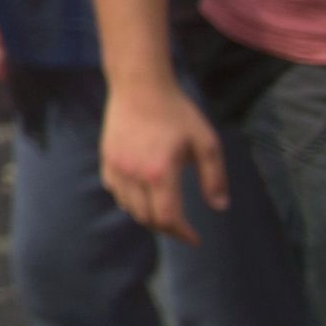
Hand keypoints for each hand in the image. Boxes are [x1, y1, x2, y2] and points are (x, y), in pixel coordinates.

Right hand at [100, 75, 228, 245]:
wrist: (140, 86)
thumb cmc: (177, 112)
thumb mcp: (207, 142)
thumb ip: (214, 177)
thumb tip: (219, 206)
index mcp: (161, 173)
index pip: (168, 218)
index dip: (182, 234)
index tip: (195, 239)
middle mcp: (134, 175)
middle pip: (147, 218)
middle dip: (167, 228)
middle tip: (183, 227)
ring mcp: (117, 167)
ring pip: (129, 208)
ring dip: (148, 216)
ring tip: (164, 213)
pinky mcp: (107, 159)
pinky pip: (116, 192)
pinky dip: (129, 201)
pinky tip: (142, 195)